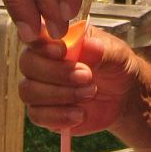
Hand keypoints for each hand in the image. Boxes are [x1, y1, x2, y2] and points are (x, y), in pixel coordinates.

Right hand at [18, 28, 140, 134]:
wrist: (123, 97)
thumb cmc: (115, 67)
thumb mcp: (117, 55)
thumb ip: (102, 51)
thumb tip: (90, 46)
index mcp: (56, 39)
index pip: (35, 35)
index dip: (42, 44)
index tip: (62, 52)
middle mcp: (42, 61)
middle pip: (27, 63)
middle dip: (56, 72)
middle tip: (87, 76)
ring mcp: (40, 87)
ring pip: (28, 90)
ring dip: (60, 94)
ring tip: (89, 94)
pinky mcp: (43, 112)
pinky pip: (36, 115)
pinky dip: (58, 116)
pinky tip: (80, 114)